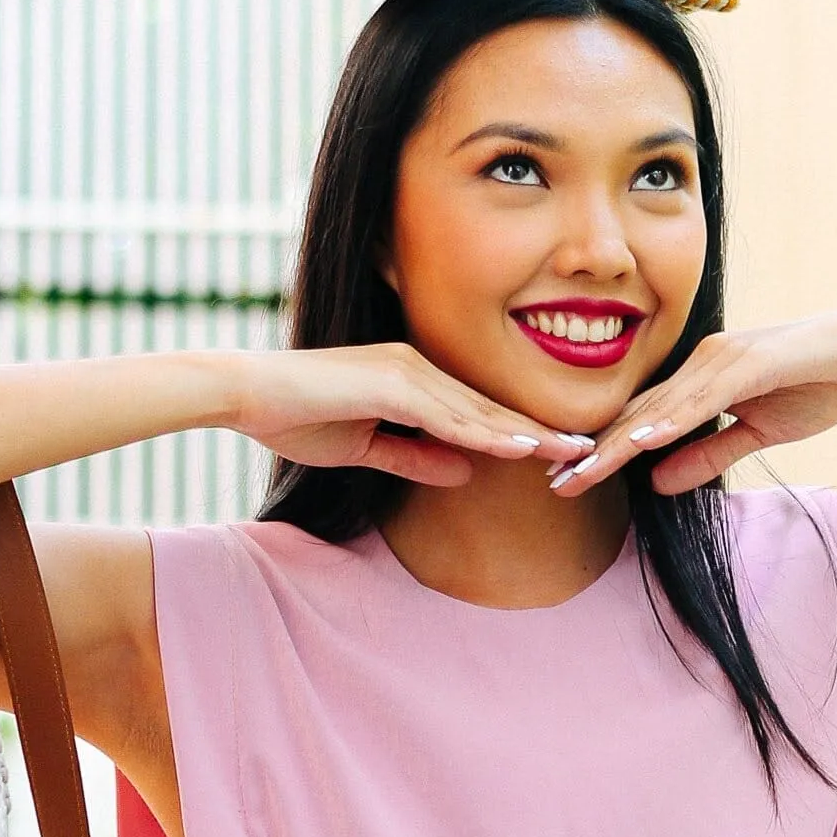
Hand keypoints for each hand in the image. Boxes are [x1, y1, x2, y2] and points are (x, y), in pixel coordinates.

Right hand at [223, 344, 589, 488]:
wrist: (247, 393)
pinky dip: (486, 433)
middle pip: (490, 406)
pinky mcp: (390, 382)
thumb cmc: (297, 416)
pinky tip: (520, 447)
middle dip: (540, 431)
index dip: (518, 434)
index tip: (559, 454)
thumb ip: (415, 456)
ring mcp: (406, 369)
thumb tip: (465, 472)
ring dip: (526, 434)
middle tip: (589, 451)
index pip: (476, 411)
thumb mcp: (366, 447)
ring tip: (571, 453)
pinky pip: (446, 416)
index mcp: (413, 377)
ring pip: (478, 410)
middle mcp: (418, 365)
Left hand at [547, 309, 836, 495]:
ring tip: (582, 471)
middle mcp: (701, 363)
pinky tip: (642, 441)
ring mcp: (722, 359)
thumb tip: (657, 482)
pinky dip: (671, 419)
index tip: (568, 484)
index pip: (642, 422)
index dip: (604, 454)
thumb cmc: (820, 382)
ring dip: (619, 441)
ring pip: (660, 407)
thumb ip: (708, 453)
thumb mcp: (758, 432)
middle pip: (637, 414)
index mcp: (700, 379)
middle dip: (594, 452)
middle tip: (554, 486)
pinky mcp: (749, 361)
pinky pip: (703, 396)